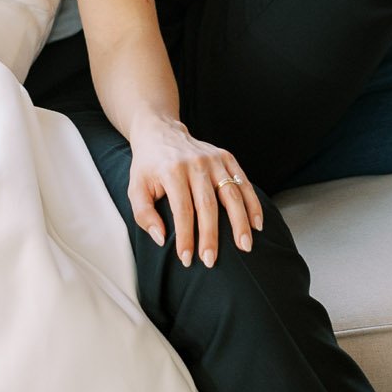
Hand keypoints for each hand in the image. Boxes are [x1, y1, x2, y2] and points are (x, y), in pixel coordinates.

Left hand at [127, 119, 263, 267]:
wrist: (160, 131)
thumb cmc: (148, 165)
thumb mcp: (135, 188)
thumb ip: (144, 214)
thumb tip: (161, 239)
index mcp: (171, 171)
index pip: (182, 210)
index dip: (185, 237)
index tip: (187, 259)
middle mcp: (195, 164)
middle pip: (208, 205)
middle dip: (211, 236)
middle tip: (212, 260)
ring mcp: (213, 159)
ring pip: (231, 193)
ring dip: (240, 222)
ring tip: (245, 246)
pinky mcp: (226, 157)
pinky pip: (243, 182)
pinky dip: (252, 203)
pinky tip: (256, 223)